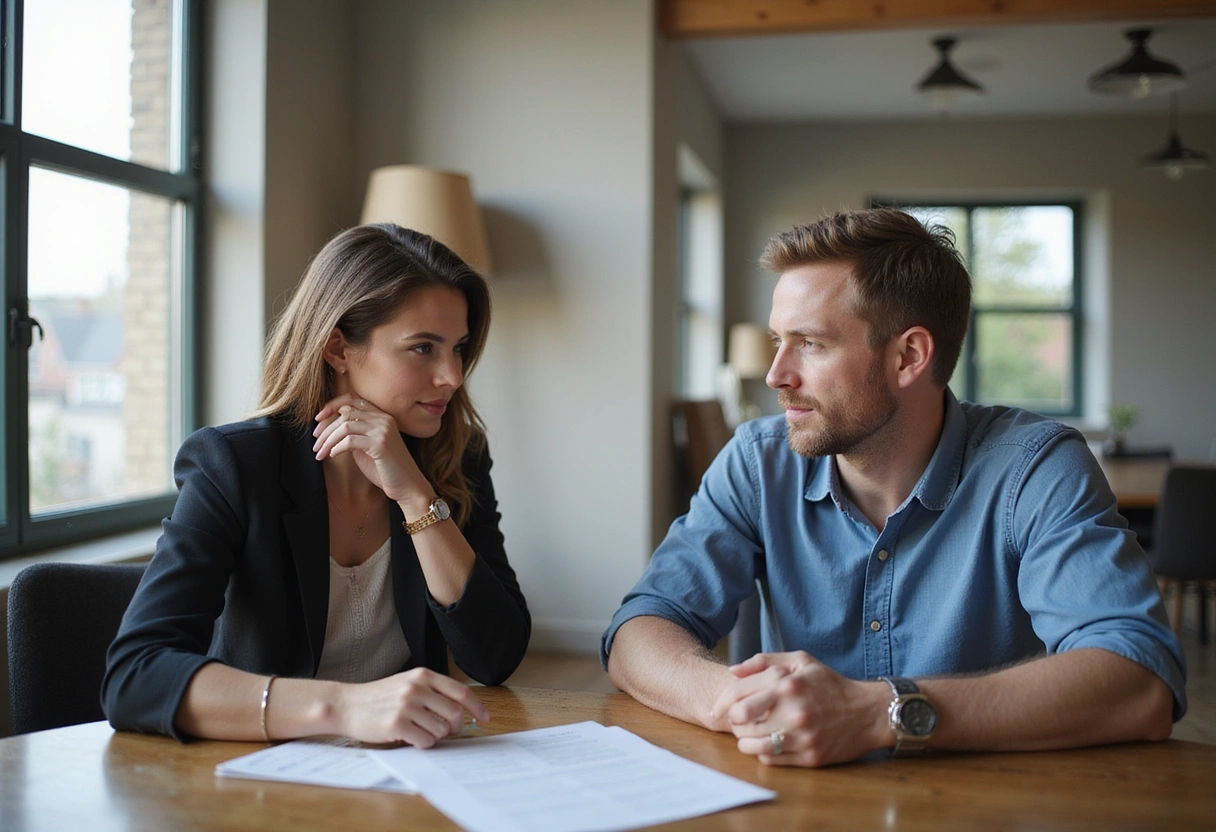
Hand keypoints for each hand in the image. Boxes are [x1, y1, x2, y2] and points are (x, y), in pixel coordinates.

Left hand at [312, 393, 429, 501]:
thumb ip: (355, 434)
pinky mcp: (380, 444)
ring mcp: (383, 430)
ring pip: (345, 426)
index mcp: (381, 416)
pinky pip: (349, 440)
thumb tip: (331, 429)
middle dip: (325, 428)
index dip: (332, 405)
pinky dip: (336, 448)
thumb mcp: (367, 447)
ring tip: (319, 453)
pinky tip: (332, 455)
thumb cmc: (386, 469)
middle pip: (345, 412)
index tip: (318, 419)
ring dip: (327, 440)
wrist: (408, 486)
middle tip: (315, 443)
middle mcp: (383, 418)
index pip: (352, 398)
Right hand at [335, 668, 489, 746]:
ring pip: (441, 730)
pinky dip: (423, 744)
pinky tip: (410, 737)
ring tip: (419, 731)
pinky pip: (425, 741)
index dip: (477, 707)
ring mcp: (406, 705)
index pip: (461, 691)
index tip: (486, 718)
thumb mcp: (407, 683)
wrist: (346, 704)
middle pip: (454, 713)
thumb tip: (462, 710)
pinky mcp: (396, 724)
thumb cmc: (379, 697)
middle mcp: (416, 688)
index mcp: (423, 675)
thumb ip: (432, 691)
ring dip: (435, 736)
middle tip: (447, 731)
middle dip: (455, 727)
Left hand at [711, 651, 888, 767]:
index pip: (738, 694)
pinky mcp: (809, 757)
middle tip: (738, 721)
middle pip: (740, 720)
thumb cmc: (830, 684)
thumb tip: (733, 671)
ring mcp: (801, 736)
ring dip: (745, 740)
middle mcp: (793, 710)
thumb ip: (764, 662)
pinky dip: (763, 752)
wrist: (867, 713)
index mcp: (787, 684)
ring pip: (752, 744)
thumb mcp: (801, 661)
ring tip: (750, 734)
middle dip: (734, 721)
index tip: (718, 709)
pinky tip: (769, 743)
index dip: (721, 702)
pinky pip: (771, 759)